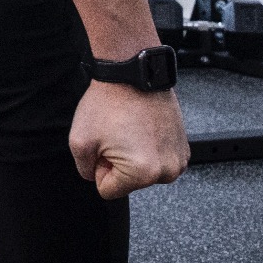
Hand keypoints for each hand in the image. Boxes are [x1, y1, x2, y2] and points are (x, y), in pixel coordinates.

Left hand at [69, 81, 188, 198]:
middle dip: (117, 162)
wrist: (132, 72)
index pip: (108, 190)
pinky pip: (157, 159)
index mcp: (143, 173)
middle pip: (129, 183)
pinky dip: (147, 146)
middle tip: (116, 134)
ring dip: (132, 155)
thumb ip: (84, 170)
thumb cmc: (108, 102)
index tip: (105, 144)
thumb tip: (95, 177)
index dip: (99, 167)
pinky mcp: (183, 146)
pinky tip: (141, 127)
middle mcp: (167, 170)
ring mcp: (178, 157)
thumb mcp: (79, 142)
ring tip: (128, 129)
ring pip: (143, 171)